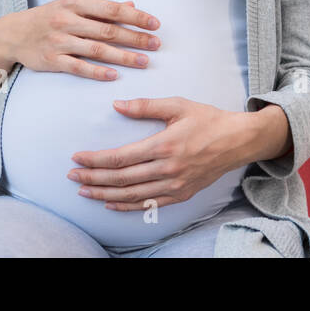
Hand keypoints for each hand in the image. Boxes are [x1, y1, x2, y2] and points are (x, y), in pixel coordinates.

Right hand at [0, 0, 159, 80]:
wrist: (13, 33)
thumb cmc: (50, 16)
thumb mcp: (73, 5)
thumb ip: (102, 7)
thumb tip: (131, 5)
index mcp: (75, 2)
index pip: (112, 9)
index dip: (135, 17)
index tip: (155, 24)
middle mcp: (67, 20)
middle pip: (108, 30)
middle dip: (136, 38)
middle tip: (156, 45)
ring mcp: (59, 41)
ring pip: (97, 50)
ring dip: (124, 57)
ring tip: (144, 61)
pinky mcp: (52, 60)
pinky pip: (79, 67)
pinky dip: (97, 72)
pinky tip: (115, 75)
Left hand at [67, 97, 250, 209]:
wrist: (237, 141)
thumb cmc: (207, 119)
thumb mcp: (178, 105)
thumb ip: (146, 105)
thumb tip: (117, 105)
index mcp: (164, 145)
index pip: (120, 158)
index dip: (95, 160)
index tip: (77, 158)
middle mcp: (168, 168)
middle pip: (121, 179)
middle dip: (93, 178)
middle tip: (71, 176)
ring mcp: (175, 184)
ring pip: (132, 195)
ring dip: (104, 195)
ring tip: (84, 191)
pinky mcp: (181, 193)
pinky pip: (148, 204)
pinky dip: (127, 206)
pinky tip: (110, 203)